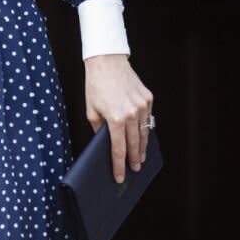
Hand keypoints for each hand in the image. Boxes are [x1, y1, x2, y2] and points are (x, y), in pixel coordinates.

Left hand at [84, 53, 153, 183]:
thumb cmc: (96, 86)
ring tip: (141, 157)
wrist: (107, 62)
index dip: (119, 165)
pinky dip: (145, 128)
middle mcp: (131, 113)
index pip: (119, 149)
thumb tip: (106, 143)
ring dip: (143, 147)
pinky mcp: (148, 98)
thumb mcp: (91, 111)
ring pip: (145, 132)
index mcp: (115, 118)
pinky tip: (143, 136)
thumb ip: (99, 130)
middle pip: (135, 144)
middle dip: (134, 159)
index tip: (120, 177)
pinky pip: (148, 118)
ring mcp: (142, 106)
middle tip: (134, 169)